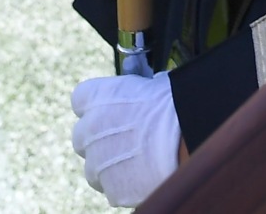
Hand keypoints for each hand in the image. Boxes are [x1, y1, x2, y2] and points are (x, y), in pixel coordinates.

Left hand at [71, 72, 182, 203]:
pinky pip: (113, 189)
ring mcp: (97, 164)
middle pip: (82, 136)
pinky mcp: (112, 190)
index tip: (112, 107)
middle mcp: (87, 131)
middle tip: (126, 137)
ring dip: (110, 164)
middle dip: (99, 138)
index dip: (98, 104)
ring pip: (95, 168)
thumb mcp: (153, 83)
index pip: (80, 99)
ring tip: (139, 160)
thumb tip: (137, 76)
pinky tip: (146, 175)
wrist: (185, 141)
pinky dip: (126, 185)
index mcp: (94, 98)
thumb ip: (135, 84)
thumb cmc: (173, 105)